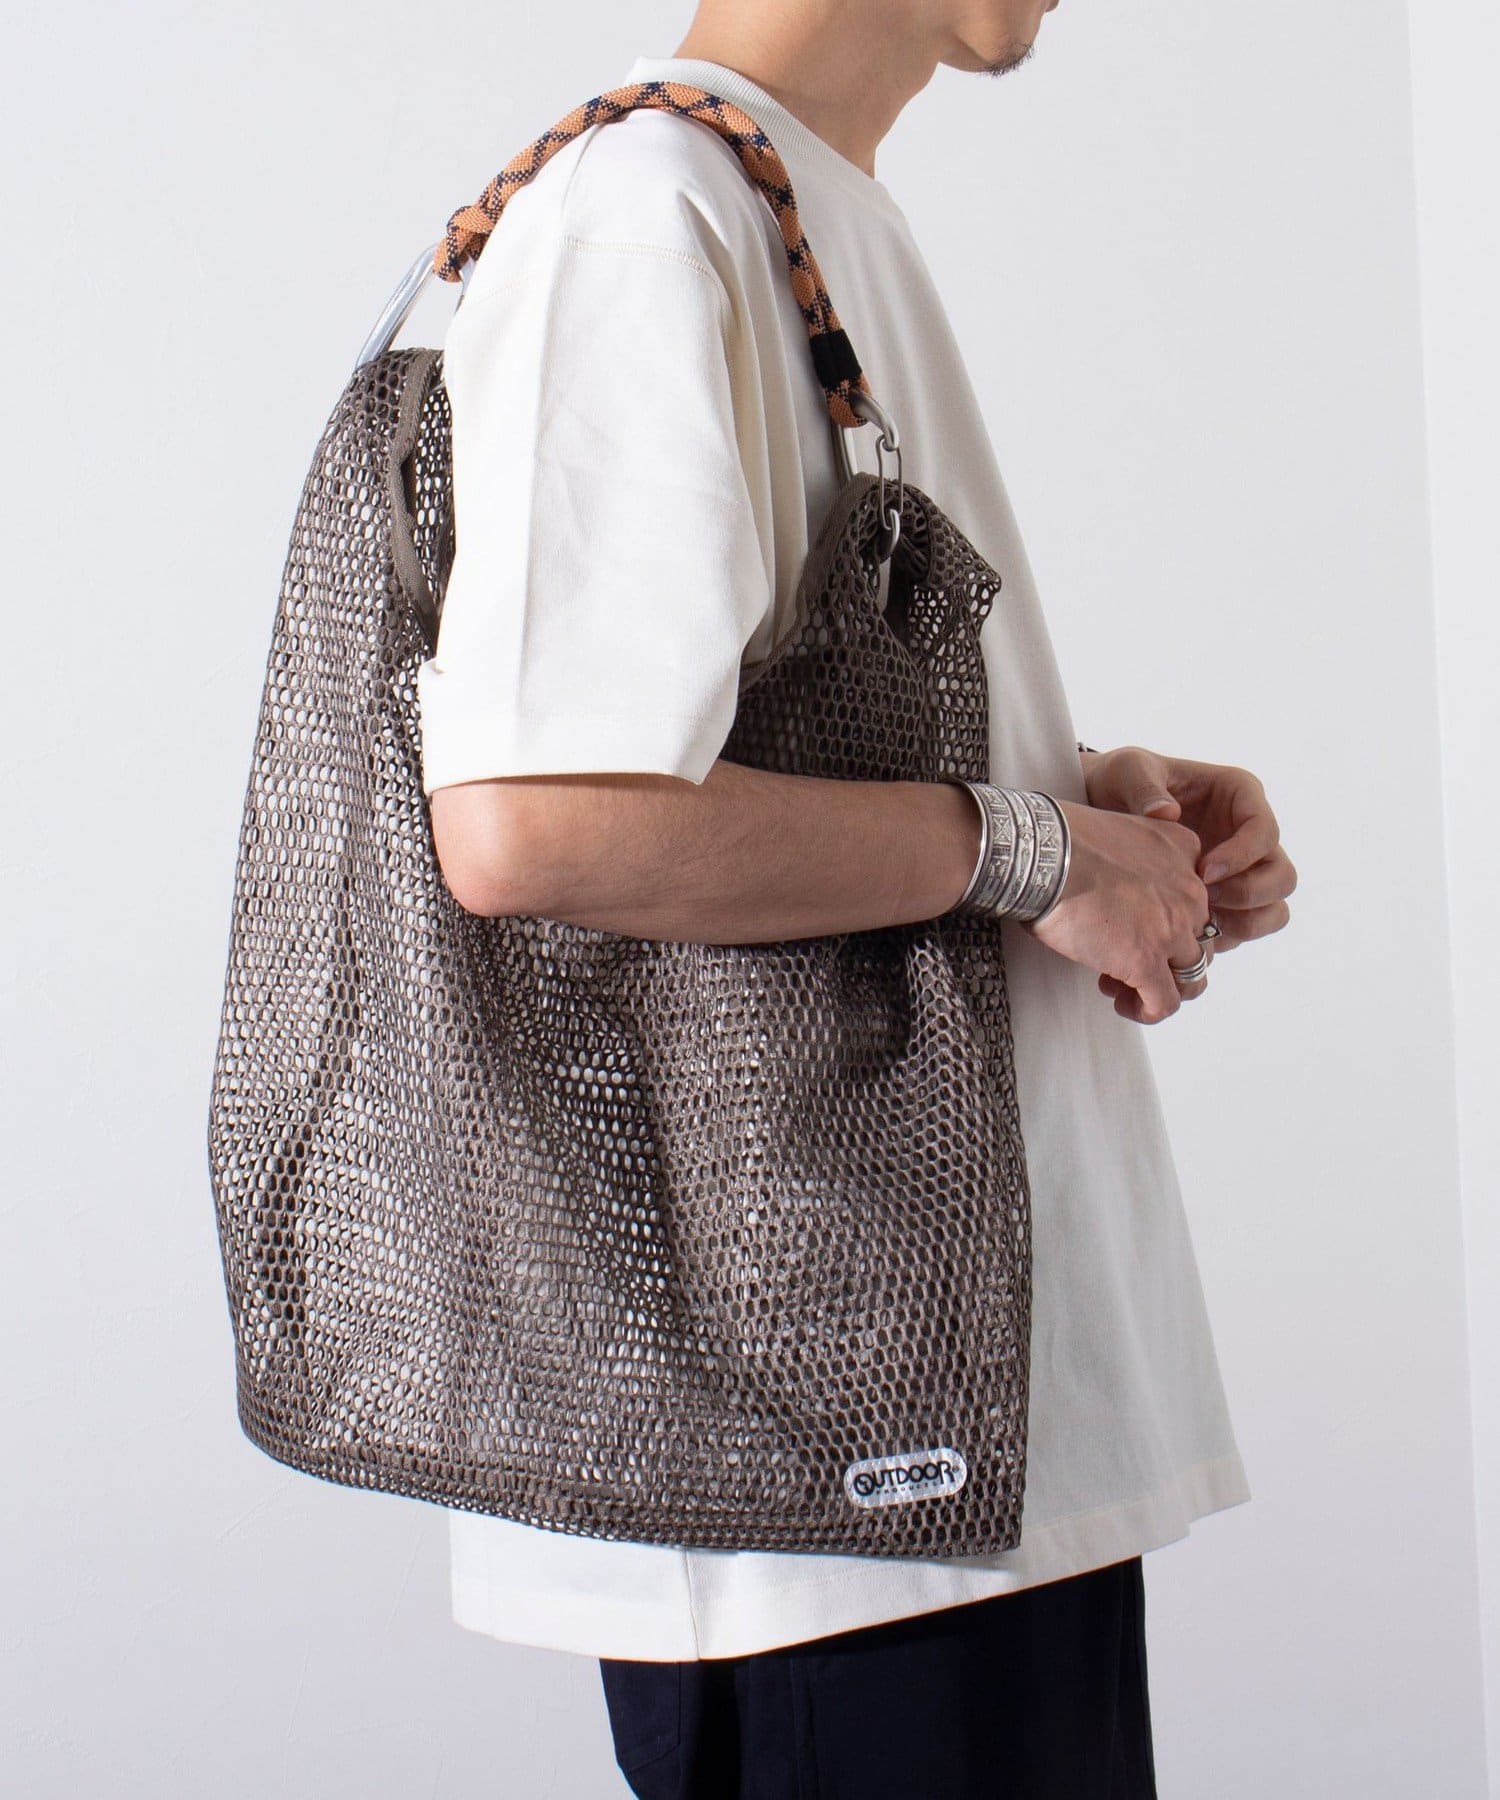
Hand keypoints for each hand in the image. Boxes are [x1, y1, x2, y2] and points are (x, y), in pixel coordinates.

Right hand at [1025, 801, 1215, 1023]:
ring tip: (1124, 988)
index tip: (1133, 926)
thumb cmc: (1062, 841)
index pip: (1197, 899)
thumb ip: (1139, 858)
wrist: (1043, 856)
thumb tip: (1121, 891)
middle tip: (1122, 959)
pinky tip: (1125, 1005)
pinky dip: (1148, 1011)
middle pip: (1199, 940)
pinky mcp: (1147, 961)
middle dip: (1164, 956)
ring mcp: (1173, 929)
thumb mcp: (1122, 831)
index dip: (1167, 921)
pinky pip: (1165, 1003)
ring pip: (1192, 976)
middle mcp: (1191, 892)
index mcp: (1185, 852)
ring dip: (1161, 987)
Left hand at [1080, 745, 1296, 952]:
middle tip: (1204, 900)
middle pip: (1282, 877)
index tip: (1203, 872)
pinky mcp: (1225, 902)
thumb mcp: (1129, 771)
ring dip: (1243, 924)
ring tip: (1198, 923)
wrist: (1102, 810)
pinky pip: (1243, 930)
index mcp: (1240, 796)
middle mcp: (1250, 837)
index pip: (1265, 832)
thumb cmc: (1121, 781)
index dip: (1242, 857)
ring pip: (1273, 910)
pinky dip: (1222, 940)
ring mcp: (1242, 872)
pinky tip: (1186, 938)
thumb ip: (1145, 787)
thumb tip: (1167, 813)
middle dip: (1248, 895)